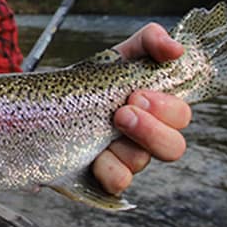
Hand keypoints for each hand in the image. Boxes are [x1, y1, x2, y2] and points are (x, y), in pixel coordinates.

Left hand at [92, 22, 191, 194]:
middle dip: (150, 129)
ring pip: (142, 163)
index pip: (180, 116)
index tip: (137, 94)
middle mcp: (144, 138)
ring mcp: (124, 158)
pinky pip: (117, 184)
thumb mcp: (120, 55)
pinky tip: (95, 159)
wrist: (45, 104)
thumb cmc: (91, 81)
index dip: (167, 108)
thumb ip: (150, 41)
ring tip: (105, 128)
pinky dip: (109, 172)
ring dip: (126, 147)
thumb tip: (176, 49)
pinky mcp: (102, 177)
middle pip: (173, 147)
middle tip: (121, 112)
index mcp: (154, 109)